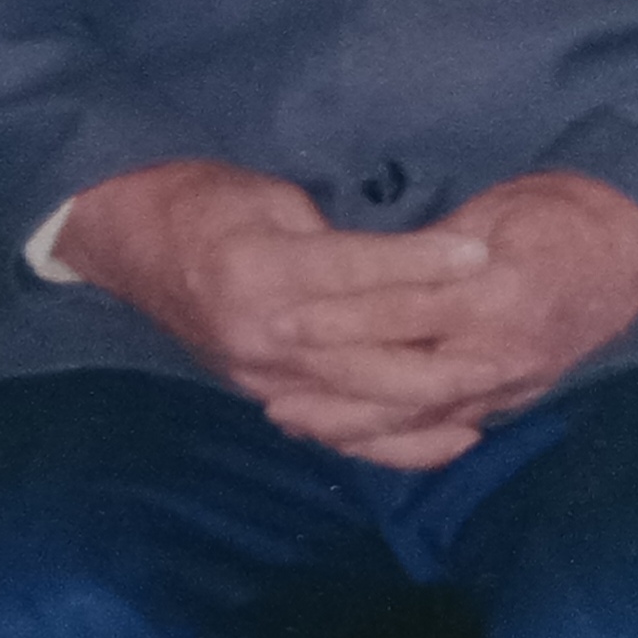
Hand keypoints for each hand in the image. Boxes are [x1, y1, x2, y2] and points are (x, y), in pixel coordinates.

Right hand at [55, 158, 490, 410]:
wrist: (125, 240)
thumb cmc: (201, 198)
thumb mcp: (268, 194)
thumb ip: (331, 238)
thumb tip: (402, 265)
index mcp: (261, 272)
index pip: (358, 275)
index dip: (423, 265)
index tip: (482, 257)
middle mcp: (262, 336)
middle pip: (369, 357)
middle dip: (445, 354)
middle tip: (512, 343)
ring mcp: (261, 376)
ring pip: (363, 403)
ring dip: (433, 402)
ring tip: (497, 388)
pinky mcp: (263, 394)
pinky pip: (340, 431)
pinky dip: (398, 442)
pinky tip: (452, 437)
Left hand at [255, 171, 637, 467]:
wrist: (634, 249)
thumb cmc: (560, 214)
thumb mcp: (494, 211)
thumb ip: (433, 252)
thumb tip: (369, 273)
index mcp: (497, 292)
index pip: (404, 313)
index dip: (340, 320)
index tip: (285, 321)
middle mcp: (503, 351)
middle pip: (404, 385)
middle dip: (336, 393)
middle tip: (272, 394)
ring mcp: (511, 383)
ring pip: (419, 419)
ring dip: (353, 426)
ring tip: (293, 420)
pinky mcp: (513, 399)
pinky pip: (443, 429)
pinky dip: (394, 438)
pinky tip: (348, 437)